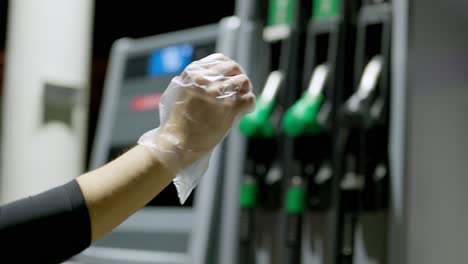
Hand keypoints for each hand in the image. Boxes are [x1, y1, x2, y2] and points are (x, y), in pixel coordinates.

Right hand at [140, 53, 254, 171]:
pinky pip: (249, 98)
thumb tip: (215, 77)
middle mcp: (205, 79)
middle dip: (239, 77)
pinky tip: (244, 111)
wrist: (176, 143)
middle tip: (240, 90)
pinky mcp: (229, 107)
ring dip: (245, 91)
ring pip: (243, 81)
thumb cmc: (178, 123)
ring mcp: (218, 92)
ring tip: (241, 102)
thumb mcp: (180, 93)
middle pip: (233, 67)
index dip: (228, 68)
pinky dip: (250, 104)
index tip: (231, 76)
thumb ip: (195, 82)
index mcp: (192, 73)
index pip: (219, 59)